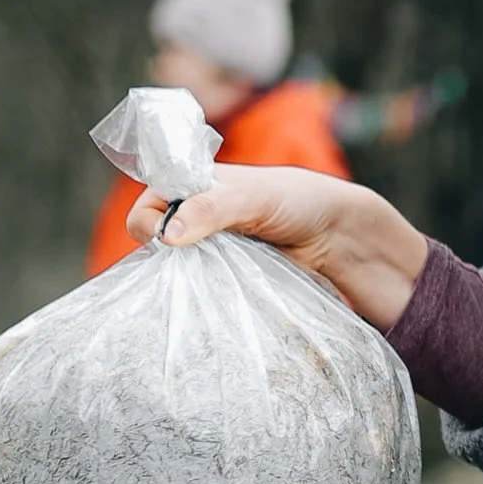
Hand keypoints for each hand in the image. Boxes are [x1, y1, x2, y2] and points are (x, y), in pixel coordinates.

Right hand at [128, 167, 429, 331]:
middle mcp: (194, 215)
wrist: (335, 233)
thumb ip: (209, 209)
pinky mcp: (226, 275)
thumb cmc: (295, 200)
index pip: (147, 204)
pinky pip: (202, 287)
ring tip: (199, 285)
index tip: (164, 240)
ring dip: (183, 279)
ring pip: (176, 268)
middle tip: (185, 267)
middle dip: (162, 257)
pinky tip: (211, 298)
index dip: (148, 222)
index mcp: (191, 185)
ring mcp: (209, 248)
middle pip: (155, 240)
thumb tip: (168, 236)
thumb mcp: (251, 198)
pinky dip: (203, 293)